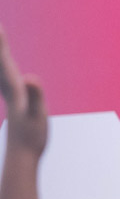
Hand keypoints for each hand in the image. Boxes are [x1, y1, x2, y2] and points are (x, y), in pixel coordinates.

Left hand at [0, 27, 46, 158]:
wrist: (22, 156)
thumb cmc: (32, 136)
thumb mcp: (37, 114)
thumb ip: (34, 95)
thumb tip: (30, 79)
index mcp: (13, 87)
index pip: (3, 60)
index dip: (0, 43)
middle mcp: (8, 89)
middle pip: (0, 61)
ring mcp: (11, 95)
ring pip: (2, 70)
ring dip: (1, 55)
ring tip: (1, 42)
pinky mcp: (15, 101)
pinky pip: (7, 78)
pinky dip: (6, 69)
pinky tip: (9, 68)